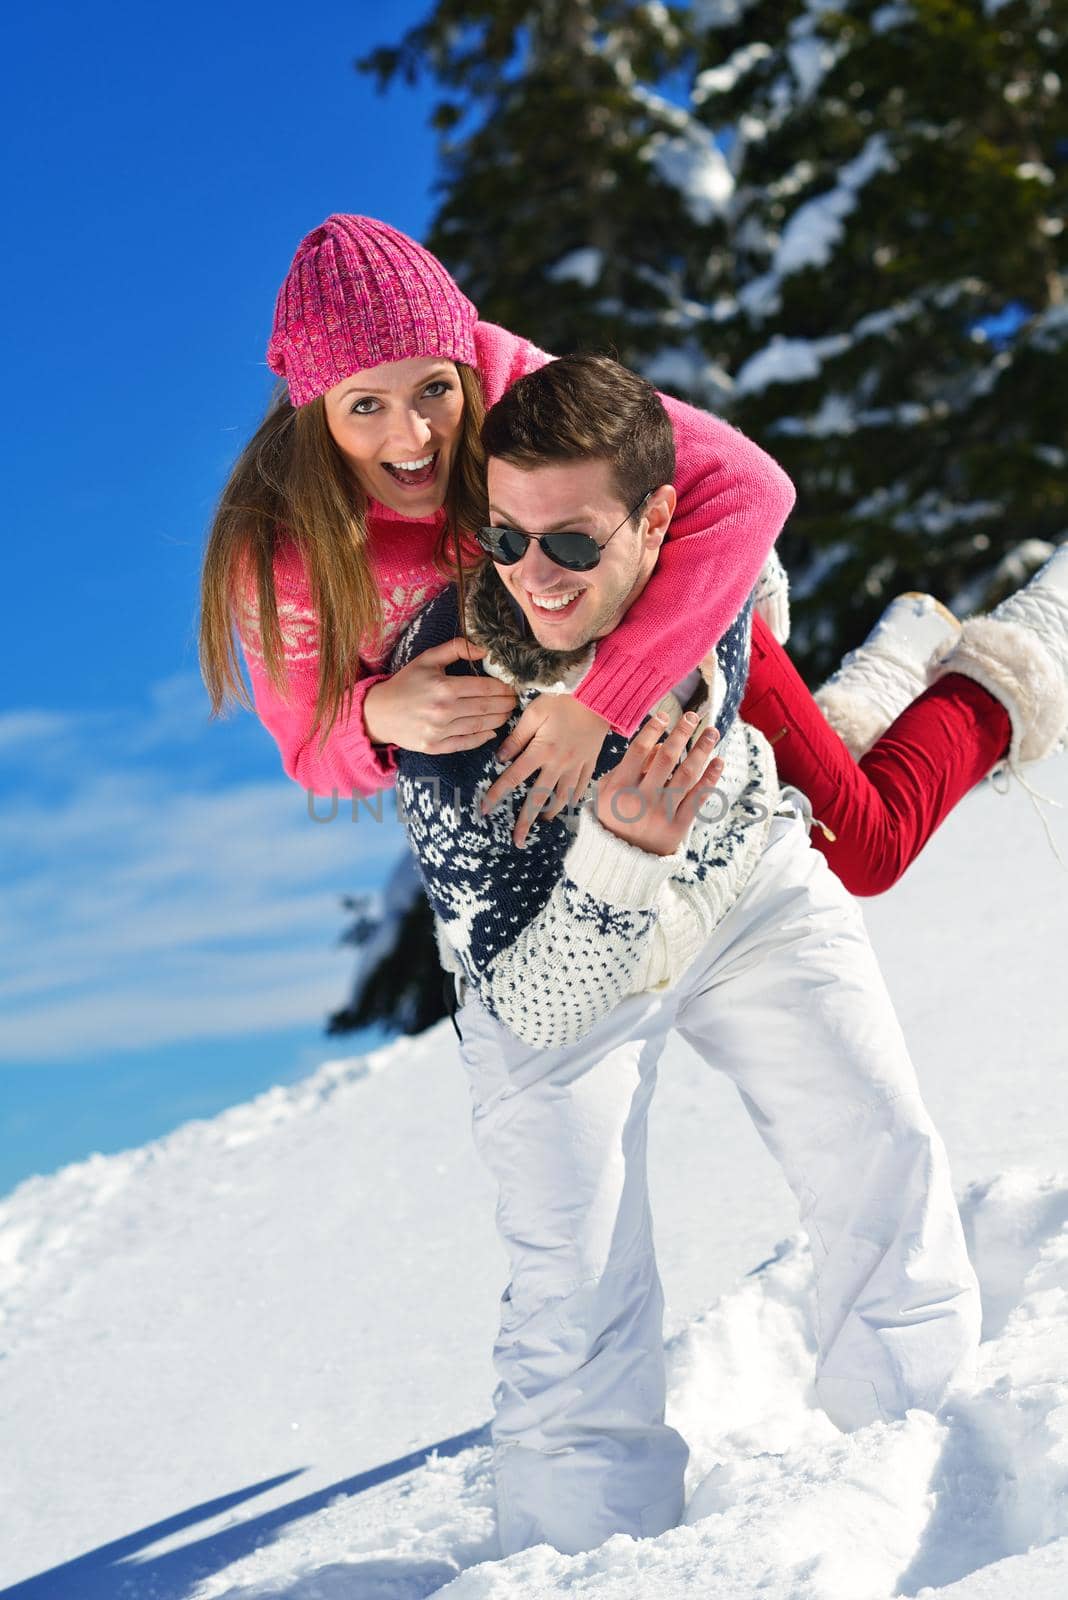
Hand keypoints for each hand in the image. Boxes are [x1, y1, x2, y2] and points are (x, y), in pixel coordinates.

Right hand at [362, 638, 517, 753]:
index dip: (504, 688)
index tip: (512, 687)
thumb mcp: (428, 659)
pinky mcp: (435, 747)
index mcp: (444, 687)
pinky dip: (483, 738)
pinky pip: (466, 743)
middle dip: (506, 704)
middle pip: (487, 708)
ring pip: (481, 726)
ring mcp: (439, 731)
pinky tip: (492, 732)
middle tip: (514, 701)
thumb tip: (485, 647)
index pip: (485, 688)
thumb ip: (456, 648)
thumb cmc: (406, 683)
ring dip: (499, 720)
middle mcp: (443, 711)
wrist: (379, 713)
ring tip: (506, 713)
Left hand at [481, 694, 611, 848]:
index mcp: (541, 751)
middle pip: (539, 798)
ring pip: (562, 797)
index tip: (485, 810)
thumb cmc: (563, 699)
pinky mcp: (591, 762)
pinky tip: (568, 805)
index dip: (497, 794)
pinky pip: (582, 787)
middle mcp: (559, 764)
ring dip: (551, 812)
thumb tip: (500, 758)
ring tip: (542, 822)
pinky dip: (574, 799)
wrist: (599, 695)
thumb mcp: (533, 713)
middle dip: (526, 821)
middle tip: (517, 840)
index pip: (513, 778)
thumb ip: (516, 738)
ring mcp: (577, 765)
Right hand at [595, 710, 722, 855]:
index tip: (665, 715)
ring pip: (687, 774)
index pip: (639, 750)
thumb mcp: (608, 791)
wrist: (621, 859)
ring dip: (702, 750)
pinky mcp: (677, 826)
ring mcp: (661, 813)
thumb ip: (629, 767)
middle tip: (692, 716)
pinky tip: (718, 761)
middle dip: (682, 733)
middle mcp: (640, 799)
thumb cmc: (614, 816)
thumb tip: (661, 744)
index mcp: (619, 787)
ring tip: (711, 733)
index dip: (653, 729)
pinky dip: (710, 778)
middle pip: (667, 758)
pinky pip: (698, 797)